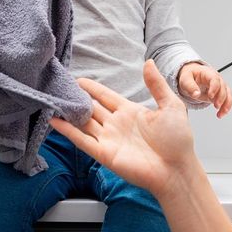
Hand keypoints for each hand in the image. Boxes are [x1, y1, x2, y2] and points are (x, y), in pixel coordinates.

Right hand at [51, 60, 198, 198]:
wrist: (176, 169)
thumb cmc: (178, 141)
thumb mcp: (171, 106)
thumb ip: (156, 85)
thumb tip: (148, 62)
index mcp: (131, 112)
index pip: (105, 96)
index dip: (92, 88)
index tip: (78, 80)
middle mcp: (117, 125)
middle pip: (91, 109)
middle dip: (76, 99)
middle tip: (60, 88)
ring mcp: (109, 139)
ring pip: (83, 123)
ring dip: (69, 113)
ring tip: (53, 100)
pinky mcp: (105, 154)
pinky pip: (82, 140)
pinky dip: (68, 131)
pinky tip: (55, 120)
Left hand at [178, 63, 231, 117]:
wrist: (192, 77)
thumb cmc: (190, 76)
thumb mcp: (185, 79)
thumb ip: (190, 86)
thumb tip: (196, 94)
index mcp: (208, 73)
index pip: (215, 79)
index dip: (214, 88)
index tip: (211, 96)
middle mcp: (217, 79)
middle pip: (223, 87)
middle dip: (221, 98)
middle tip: (216, 105)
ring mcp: (220, 86)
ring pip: (228, 95)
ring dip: (226, 105)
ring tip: (220, 114)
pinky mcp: (220, 94)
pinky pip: (227, 100)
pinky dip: (225, 108)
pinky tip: (220, 114)